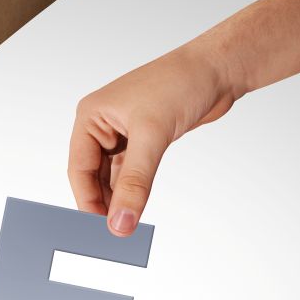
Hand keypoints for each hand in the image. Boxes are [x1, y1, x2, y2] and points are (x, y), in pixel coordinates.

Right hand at [68, 44, 238, 235]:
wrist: (220, 68)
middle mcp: (102, 125)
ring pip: (112, 177)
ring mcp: (122, 133)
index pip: (79, 168)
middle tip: (113, 230)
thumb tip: (121, 221)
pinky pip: (130, 173)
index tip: (98, 228)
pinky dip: (134, 190)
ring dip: (119, 199)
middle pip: (93, 175)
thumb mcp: (152, 136)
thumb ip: (135, 183)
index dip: (87, 200)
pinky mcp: (143, 139)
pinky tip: (137, 207)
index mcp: (91, 116)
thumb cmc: (181, 82)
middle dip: (102, 203)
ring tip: (126, 223)